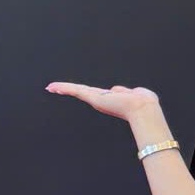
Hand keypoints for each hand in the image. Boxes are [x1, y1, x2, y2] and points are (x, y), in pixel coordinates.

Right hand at [45, 81, 162, 123]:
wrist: (143, 108)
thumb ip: (123, 91)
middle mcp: (101, 100)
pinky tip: (54, 87)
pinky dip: (65, 87)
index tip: (75, 90)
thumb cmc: (142, 103)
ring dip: (64, 88)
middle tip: (54, 88)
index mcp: (110, 99)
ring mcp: (96, 99)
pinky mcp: (94, 97)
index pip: (94, 93)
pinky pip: (77, 90)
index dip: (83, 91)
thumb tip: (116, 89)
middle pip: (82, 93)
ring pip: (78, 91)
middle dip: (68, 90)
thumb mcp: (132, 94)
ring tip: (51, 87)